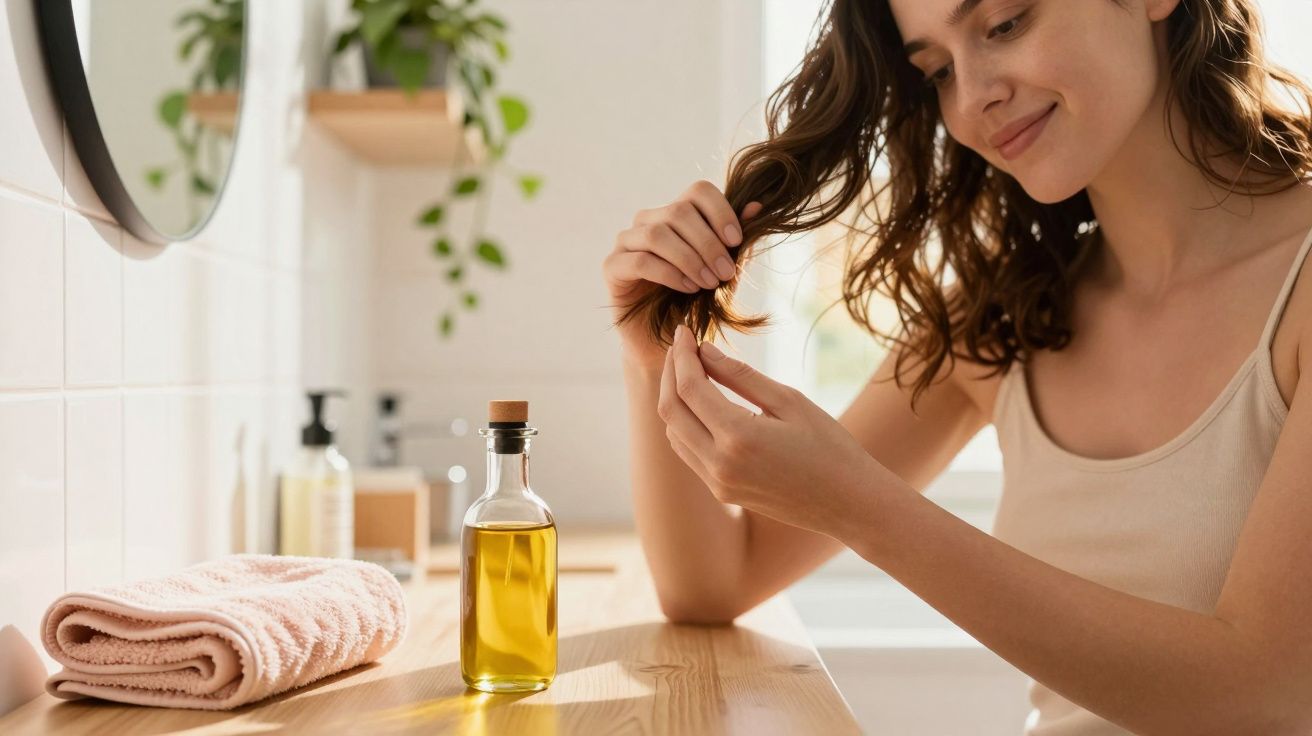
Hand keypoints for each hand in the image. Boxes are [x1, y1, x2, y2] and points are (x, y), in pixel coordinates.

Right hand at [602, 180, 762, 365]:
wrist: (667, 339)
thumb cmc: (696, 301)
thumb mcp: (723, 270)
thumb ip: (735, 241)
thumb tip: (757, 206)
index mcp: (677, 213)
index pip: (698, 191)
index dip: (720, 211)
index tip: (736, 241)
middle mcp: (648, 220)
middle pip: (679, 211)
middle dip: (708, 243)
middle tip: (725, 273)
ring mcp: (626, 241)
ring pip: (658, 234)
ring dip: (690, 259)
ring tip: (708, 283)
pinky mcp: (612, 266)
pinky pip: (640, 261)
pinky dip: (669, 274)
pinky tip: (688, 289)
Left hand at [656, 324, 907, 540]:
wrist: (849, 504)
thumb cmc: (830, 447)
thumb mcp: (790, 401)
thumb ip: (741, 376)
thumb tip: (705, 351)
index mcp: (739, 438)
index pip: (689, 388)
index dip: (682, 355)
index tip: (685, 331)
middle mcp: (720, 465)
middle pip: (670, 411)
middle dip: (670, 373)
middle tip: (680, 346)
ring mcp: (718, 483)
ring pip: (674, 433)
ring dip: (673, 399)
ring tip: (688, 369)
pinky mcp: (722, 492)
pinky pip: (688, 453)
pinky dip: (685, 423)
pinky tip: (699, 403)